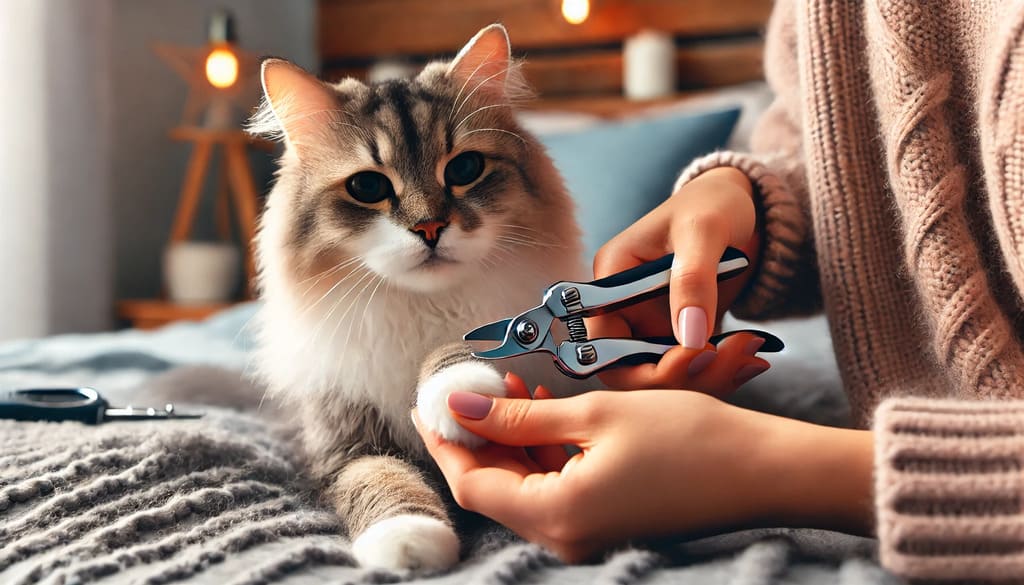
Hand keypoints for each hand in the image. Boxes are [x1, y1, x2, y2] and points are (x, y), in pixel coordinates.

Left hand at [413, 374, 873, 562]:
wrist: (765, 471)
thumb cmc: (689, 438)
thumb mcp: (595, 414)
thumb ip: (520, 414)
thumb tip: (459, 403)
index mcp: (558, 515)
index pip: (473, 483)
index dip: (446, 441)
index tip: (428, 402)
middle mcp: (566, 536)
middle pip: (495, 487)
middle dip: (476, 435)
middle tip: (466, 384)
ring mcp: (588, 533)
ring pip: (524, 486)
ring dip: (509, 438)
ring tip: (507, 383)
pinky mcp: (607, 520)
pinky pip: (556, 488)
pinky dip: (541, 451)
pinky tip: (540, 408)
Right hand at [588, 167, 762, 390]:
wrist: (745, 210)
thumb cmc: (713, 204)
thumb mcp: (703, 231)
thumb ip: (693, 280)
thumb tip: (689, 337)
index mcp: (611, 278)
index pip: (603, 345)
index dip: (639, 365)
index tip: (692, 356)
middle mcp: (623, 307)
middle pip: (630, 371)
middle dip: (678, 377)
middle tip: (725, 361)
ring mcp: (650, 324)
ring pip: (663, 377)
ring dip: (706, 377)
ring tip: (751, 354)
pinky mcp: (679, 335)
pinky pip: (690, 370)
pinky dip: (719, 372)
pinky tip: (751, 356)